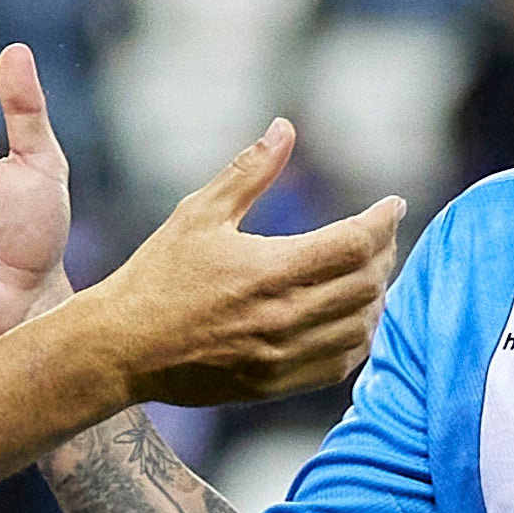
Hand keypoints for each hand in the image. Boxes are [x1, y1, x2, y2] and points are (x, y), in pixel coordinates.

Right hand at [74, 120, 402, 409]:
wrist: (121, 348)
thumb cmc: (157, 276)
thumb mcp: (198, 213)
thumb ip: (249, 171)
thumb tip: (285, 127)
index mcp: (268, 270)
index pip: (354, 244)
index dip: (383, 221)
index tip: (392, 205)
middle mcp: (282, 317)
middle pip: (367, 285)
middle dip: (384, 254)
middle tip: (382, 236)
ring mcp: (280, 356)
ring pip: (361, 328)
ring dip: (375, 298)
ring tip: (370, 274)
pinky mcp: (274, 385)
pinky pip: (339, 366)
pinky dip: (356, 339)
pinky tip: (350, 317)